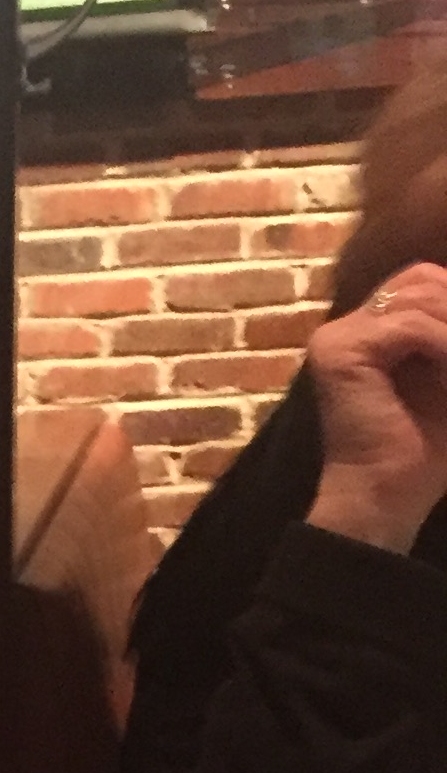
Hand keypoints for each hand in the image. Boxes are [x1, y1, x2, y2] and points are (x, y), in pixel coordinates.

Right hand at [304, 265, 446, 553]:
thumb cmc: (422, 447)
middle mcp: (345, 328)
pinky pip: (410, 325)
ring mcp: (337, 337)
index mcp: (368, 332)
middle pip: (421, 278)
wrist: (387, 495)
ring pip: (419, 296)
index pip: (421, 280)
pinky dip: (444, 344)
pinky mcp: (338, 351)